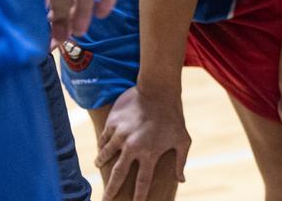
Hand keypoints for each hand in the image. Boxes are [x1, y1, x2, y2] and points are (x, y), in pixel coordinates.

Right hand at [96, 86, 190, 200]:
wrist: (158, 90)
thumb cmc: (173, 117)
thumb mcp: (183, 139)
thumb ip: (181, 161)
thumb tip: (182, 180)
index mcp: (150, 153)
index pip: (143, 181)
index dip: (139, 196)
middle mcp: (132, 147)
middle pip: (117, 175)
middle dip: (110, 191)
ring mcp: (120, 135)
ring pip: (104, 155)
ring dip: (101, 162)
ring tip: (98, 165)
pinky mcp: (112, 124)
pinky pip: (103, 139)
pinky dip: (102, 145)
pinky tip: (102, 147)